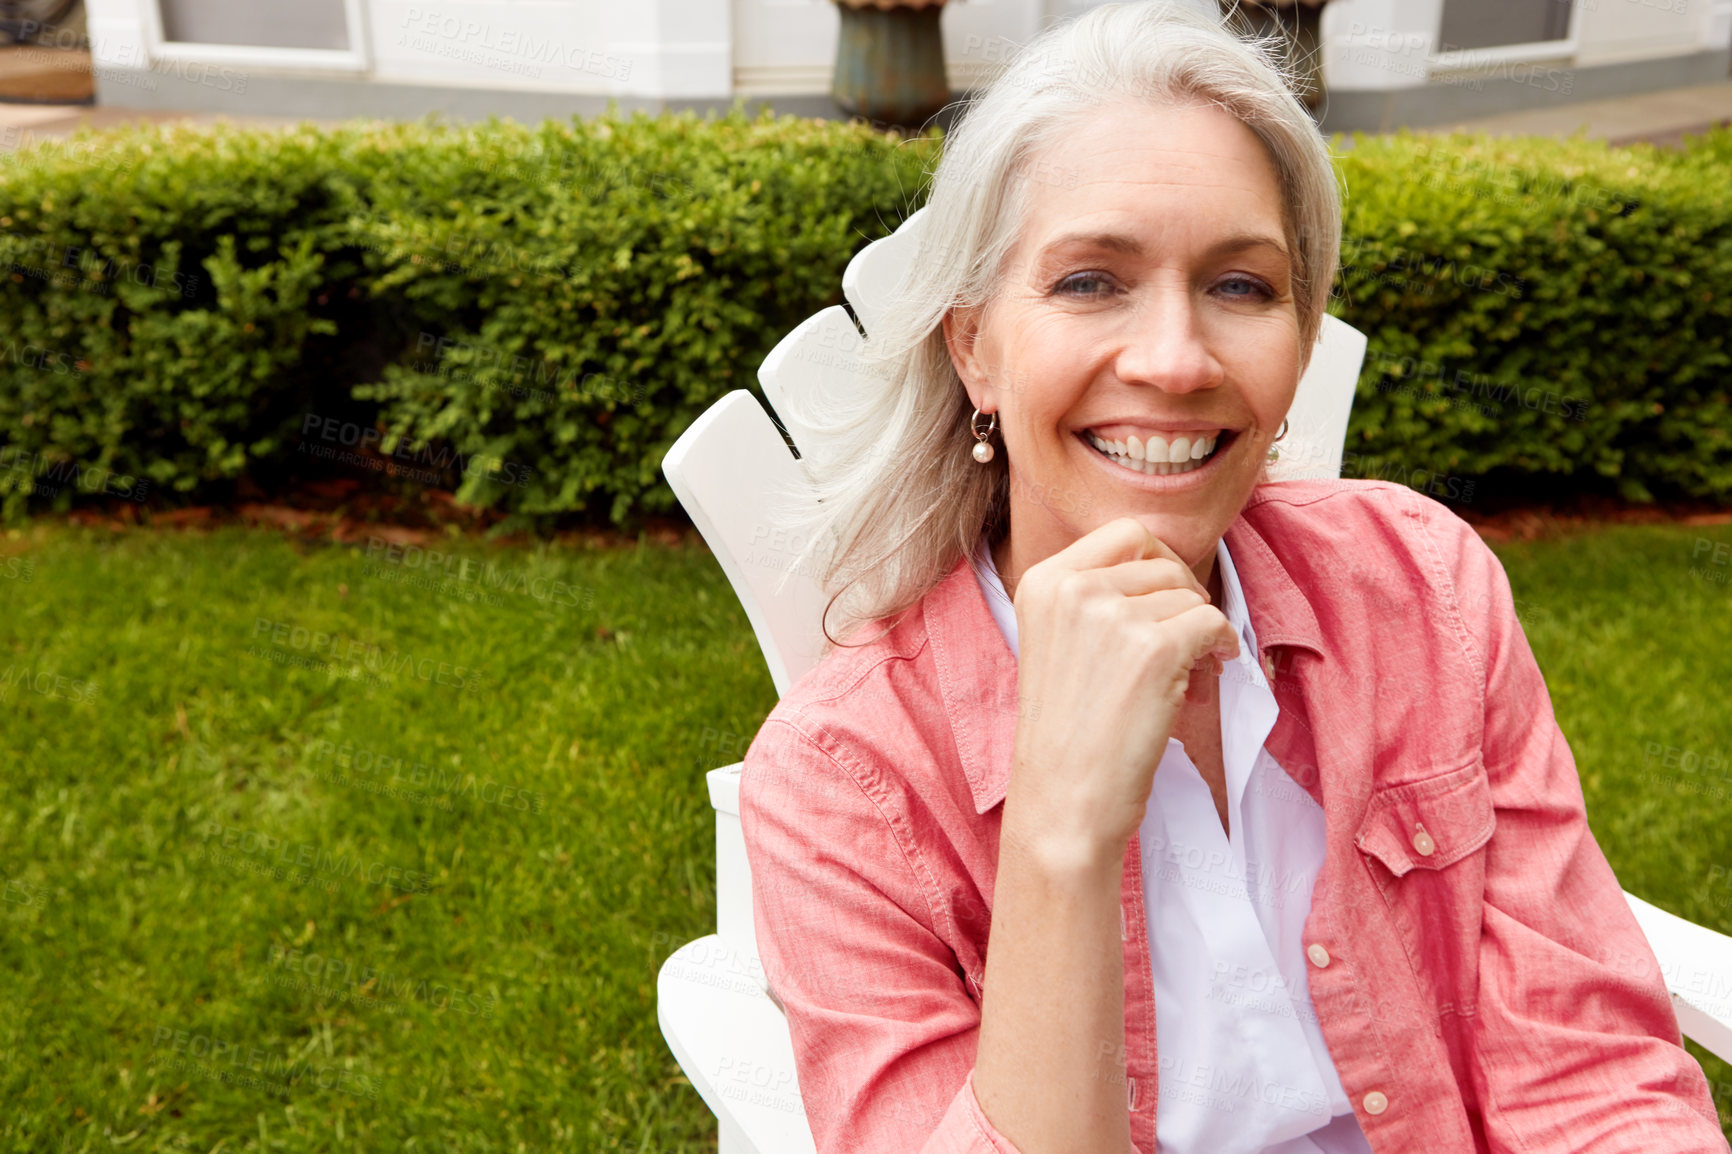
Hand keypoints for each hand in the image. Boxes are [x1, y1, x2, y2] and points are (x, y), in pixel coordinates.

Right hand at [1003, 517, 1241, 863]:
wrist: (1063, 801)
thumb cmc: (1066, 734)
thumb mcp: (1055, 642)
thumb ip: (1092, 598)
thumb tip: (1167, 570)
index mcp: (1042, 581)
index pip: (1124, 534)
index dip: (1159, 562)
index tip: (1167, 595)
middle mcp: (1073, 588)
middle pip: (1162, 562)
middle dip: (1184, 594)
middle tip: (1187, 635)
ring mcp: (1113, 615)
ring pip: (1190, 594)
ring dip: (1200, 628)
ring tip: (1187, 668)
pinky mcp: (1155, 648)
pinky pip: (1213, 624)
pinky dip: (1223, 645)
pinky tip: (1211, 669)